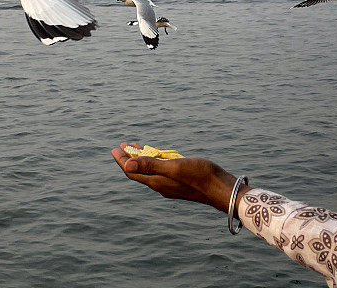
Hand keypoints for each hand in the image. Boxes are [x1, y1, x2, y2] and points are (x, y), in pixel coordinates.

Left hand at [111, 142, 248, 214]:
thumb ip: (151, 166)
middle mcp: (161, 185)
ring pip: (151, 170)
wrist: (222, 188)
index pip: (132, 171)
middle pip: (139, 171)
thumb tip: (127, 164)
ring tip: (136, 146)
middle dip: (130, 158)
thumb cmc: (200, 176)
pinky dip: (156, 160)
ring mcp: (170, 184)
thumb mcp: (174, 168)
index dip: (122, 160)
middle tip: (122, 146)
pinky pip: (162, 169)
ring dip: (142, 158)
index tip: (114, 149)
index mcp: (157, 182)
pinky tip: (159, 153)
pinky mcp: (180, 181)